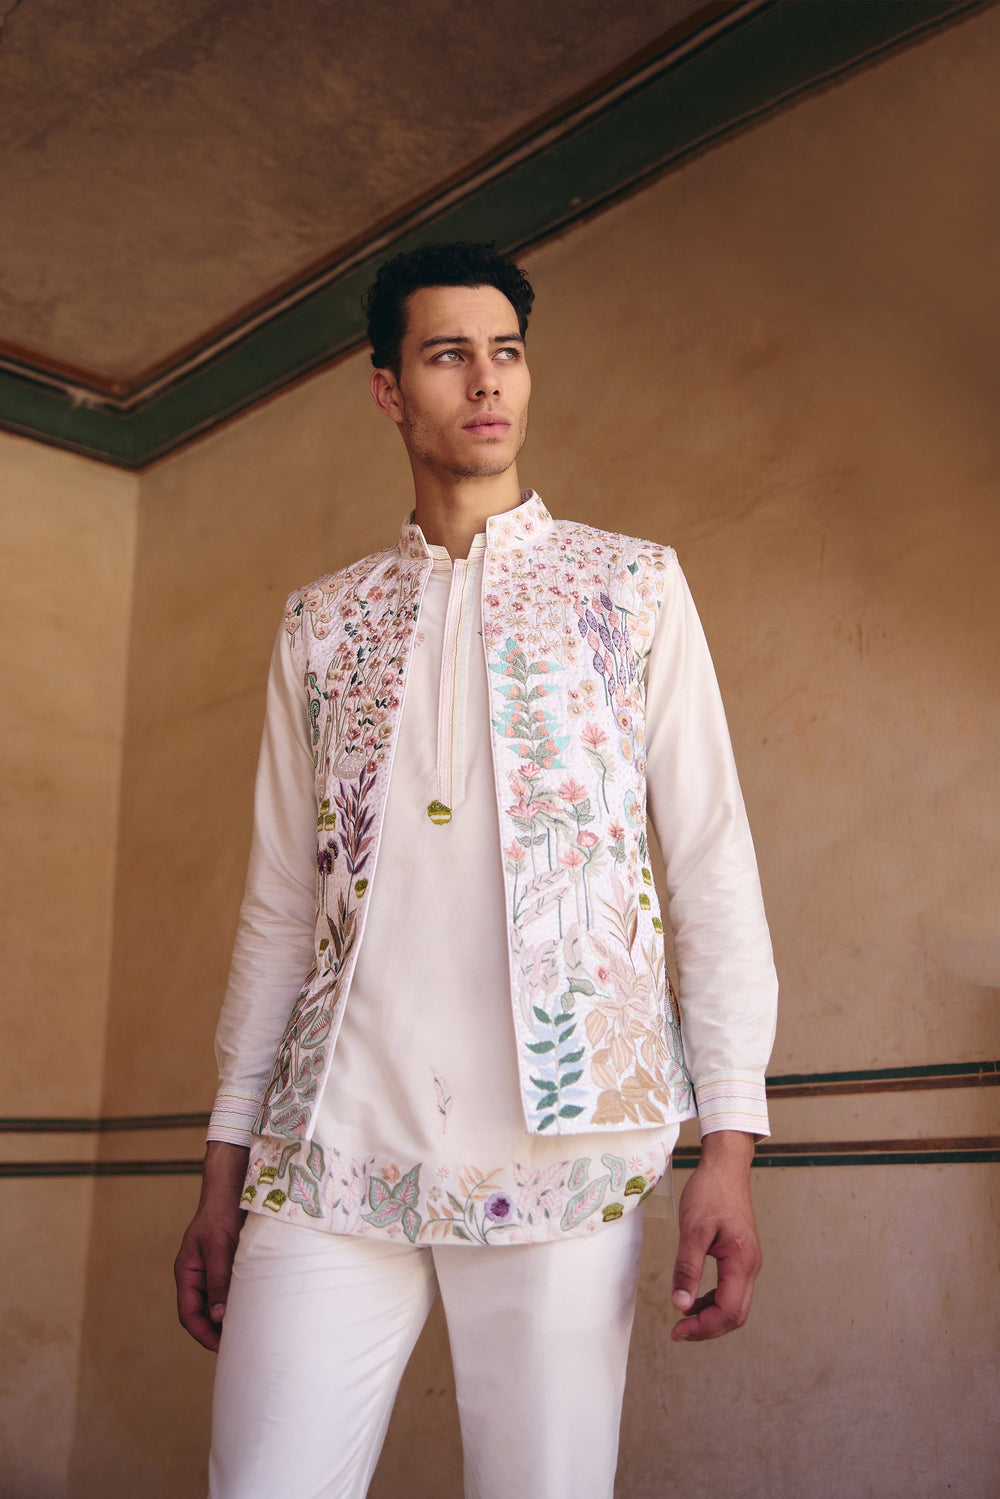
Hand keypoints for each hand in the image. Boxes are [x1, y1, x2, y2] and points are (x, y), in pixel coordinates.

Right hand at [174, 1141, 249, 1351]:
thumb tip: (217, 1317)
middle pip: (202, 1314)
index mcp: (187, 1272)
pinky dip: (239, 1303)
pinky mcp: (229, 1266)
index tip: (221, 1348)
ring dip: (229, 1319)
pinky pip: (231, 1291)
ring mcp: (213, 1271)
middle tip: (238, 1347)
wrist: (233, 1187)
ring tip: (248, 1333)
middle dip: (216, 1333)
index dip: (202, 1334)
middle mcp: (197, 1276)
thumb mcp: (218, 1247)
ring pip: (218, 1304)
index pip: (188, 1313)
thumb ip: (217, 1279)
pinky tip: (255, 1310)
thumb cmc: (221, 1214)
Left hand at [670, 1130, 760, 1341]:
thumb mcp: (693, 1229)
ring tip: (683, 1319)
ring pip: (734, 1304)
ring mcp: (747, 1261)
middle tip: (678, 1331)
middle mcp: (750, 1266)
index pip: (728, 1311)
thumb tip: (680, 1306)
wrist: (725, 1166)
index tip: (677, 1330)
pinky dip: (712, 1300)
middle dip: (708, 1328)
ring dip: (710, 1316)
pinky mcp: (740, 1255)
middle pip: (735, 1314)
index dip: (703, 1327)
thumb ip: (687, 1268)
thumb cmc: (710, 1192)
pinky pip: (730, 1289)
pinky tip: (693, 1298)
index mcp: (742, 1262)